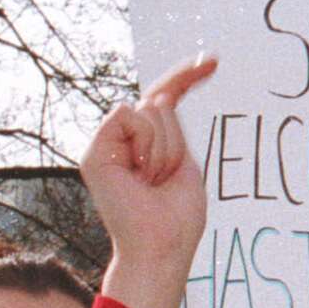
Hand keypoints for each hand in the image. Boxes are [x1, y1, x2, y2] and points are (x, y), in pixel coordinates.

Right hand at [85, 53, 217, 307]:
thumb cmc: (175, 217)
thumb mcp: (181, 159)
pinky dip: (146, 142)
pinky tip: (139, 173)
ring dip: (164, 147)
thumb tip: (160, 94)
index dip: (186, 76)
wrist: (161, 246)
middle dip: (175, 137)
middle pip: (159, 101)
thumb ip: (168, 126)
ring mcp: (104, 147)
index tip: (215, 61)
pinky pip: (129, 115)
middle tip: (164, 178)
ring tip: (152, 182)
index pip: (163, 96)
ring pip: (150, 109)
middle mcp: (119, 143)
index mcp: (140, 146)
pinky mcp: (93, 153)